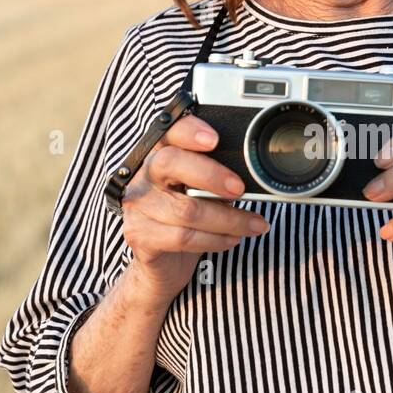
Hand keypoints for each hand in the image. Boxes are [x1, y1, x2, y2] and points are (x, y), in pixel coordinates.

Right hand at [121, 114, 269, 303]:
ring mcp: (138, 206)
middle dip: (211, 175)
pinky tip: (231, 239)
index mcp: (160, 154)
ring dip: (228, 219)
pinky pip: (183, 237)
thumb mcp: (204, 191)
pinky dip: (215, 240)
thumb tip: (251, 179)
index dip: (189, 131)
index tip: (214, 140)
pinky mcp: (140, 235)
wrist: (164, 262)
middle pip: (171, 163)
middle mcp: (143, 175)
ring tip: (253, 225)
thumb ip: (217, 179)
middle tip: (239, 189)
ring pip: (186, 209)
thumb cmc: (188, 218)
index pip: (169, 132)